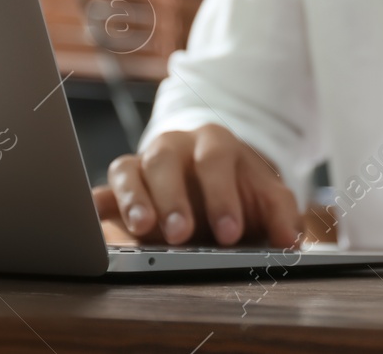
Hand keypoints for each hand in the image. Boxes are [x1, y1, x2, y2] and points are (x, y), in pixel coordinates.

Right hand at [91, 124, 300, 246]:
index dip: (222, 195)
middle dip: (173, 198)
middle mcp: (175, 147)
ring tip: (142, 229)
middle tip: (181, 234)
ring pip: (129, 169)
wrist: (211, 182)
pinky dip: (96, 205)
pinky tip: (92, 221)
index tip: (229, 233)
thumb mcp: (266, 196)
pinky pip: (103, 191)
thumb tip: (289, 239)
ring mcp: (143, 164)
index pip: (216, 160)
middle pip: (166, 160)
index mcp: (214, 143)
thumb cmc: (238, 190)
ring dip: (134, 199)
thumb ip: (281, 214)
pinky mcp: (120, 188)